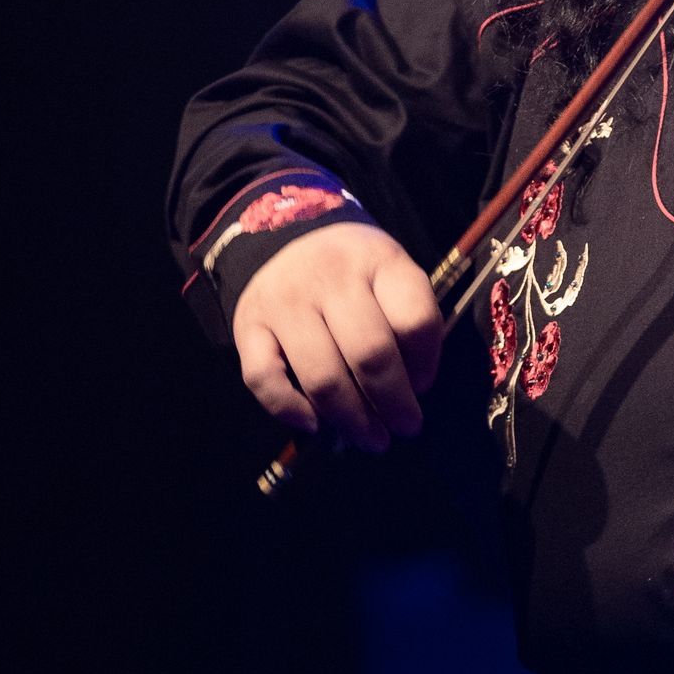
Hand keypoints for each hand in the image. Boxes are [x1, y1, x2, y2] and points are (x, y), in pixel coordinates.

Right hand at [232, 220, 441, 451]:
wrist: (284, 235)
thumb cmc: (353, 271)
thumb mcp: (392, 274)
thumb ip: (408, 322)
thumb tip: (411, 390)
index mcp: (379, 261)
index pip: (414, 321)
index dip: (425, 364)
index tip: (423, 384)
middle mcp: (330, 278)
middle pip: (370, 355)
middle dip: (394, 404)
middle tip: (405, 428)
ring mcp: (285, 301)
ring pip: (323, 377)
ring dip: (352, 419)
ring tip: (372, 438)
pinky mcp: (248, 325)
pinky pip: (265, 380)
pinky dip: (289, 410)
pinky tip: (315, 424)